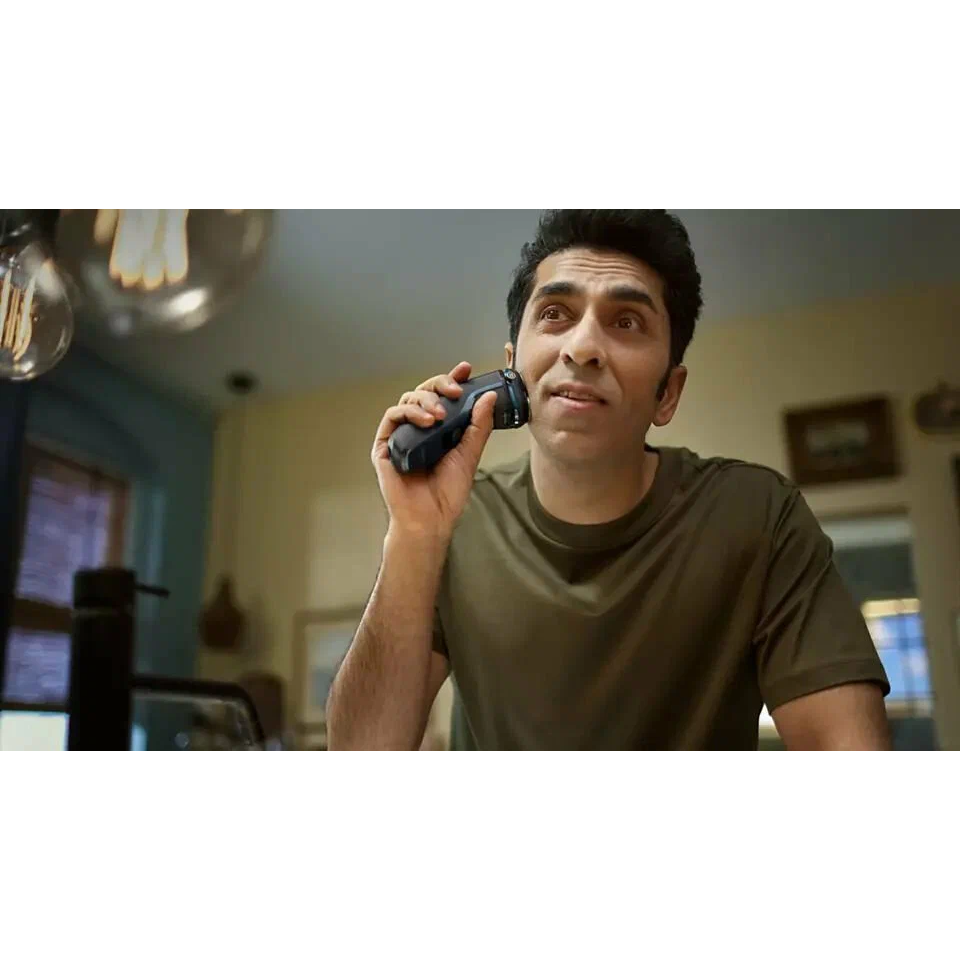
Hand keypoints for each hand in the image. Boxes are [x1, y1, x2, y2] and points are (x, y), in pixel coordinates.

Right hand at [372, 361, 496, 538]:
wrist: (430, 519)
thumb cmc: (447, 492)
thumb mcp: (470, 454)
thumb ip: (478, 426)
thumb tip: (489, 397)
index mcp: (439, 428)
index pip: (444, 396)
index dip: (452, 379)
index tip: (466, 369)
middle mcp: (419, 428)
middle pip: (424, 391)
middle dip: (441, 384)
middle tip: (456, 390)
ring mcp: (401, 435)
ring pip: (408, 399)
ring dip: (426, 400)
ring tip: (442, 414)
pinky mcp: (385, 444)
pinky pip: (392, 417)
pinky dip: (410, 412)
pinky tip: (426, 420)